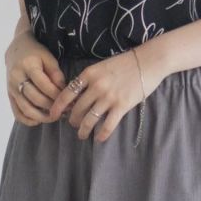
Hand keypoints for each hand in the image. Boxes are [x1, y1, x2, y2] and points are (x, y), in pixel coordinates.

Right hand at [6, 32, 66, 124]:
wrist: (16, 50)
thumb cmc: (36, 53)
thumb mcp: (49, 58)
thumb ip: (56, 74)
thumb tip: (64, 93)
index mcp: (27, 65)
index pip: (44, 85)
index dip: (57, 95)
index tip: (69, 100)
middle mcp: (16, 78)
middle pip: (35, 99)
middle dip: (52, 107)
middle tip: (65, 110)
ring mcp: (10, 88)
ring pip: (26, 109)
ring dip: (42, 117)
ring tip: (55, 116)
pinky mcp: (9, 96)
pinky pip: (17, 113)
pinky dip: (28, 120)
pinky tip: (40, 119)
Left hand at [45, 48, 163, 142]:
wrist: (148, 61)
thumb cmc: (125, 63)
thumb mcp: (101, 66)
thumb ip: (89, 79)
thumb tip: (76, 95)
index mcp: (88, 74)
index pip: (67, 93)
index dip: (57, 106)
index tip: (52, 115)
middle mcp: (96, 86)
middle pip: (77, 109)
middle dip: (73, 120)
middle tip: (74, 125)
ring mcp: (108, 97)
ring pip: (90, 119)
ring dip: (84, 130)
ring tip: (83, 135)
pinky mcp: (122, 105)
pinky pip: (107, 125)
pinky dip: (102, 134)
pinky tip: (99, 138)